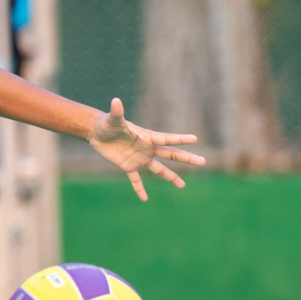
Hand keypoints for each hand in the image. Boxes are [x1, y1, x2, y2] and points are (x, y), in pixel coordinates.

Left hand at [88, 98, 205, 200]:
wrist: (97, 132)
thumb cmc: (107, 123)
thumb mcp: (113, 120)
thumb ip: (117, 112)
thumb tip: (115, 100)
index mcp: (146, 137)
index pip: (166, 139)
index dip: (180, 139)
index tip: (195, 139)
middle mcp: (147, 148)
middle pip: (170, 154)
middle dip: (186, 158)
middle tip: (203, 162)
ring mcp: (139, 158)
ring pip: (158, 169)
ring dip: (170, 177)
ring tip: (182, 185)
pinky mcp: (128, 166)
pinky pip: (135, 179)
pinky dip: (139, 188)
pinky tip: (144, 199)